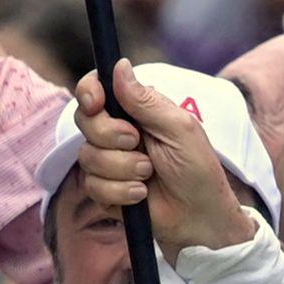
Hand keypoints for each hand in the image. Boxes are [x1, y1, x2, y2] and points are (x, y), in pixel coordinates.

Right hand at [79, 61, 257, 252]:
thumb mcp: (179, 128)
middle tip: (137, 143)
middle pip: (85, 120)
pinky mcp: (104, 189)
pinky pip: (92, 185)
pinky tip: (141, 195)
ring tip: (149, 175)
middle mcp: (118, 131)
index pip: (96, 89)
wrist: (199, 217)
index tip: (95, 103)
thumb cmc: (198, 169)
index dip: (88, 92)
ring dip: (122, 168)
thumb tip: (119, 65)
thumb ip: (146, 100)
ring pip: (88, 156)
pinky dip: (120, 191)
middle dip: (110, 135)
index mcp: (136, 110)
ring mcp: (109, 161)